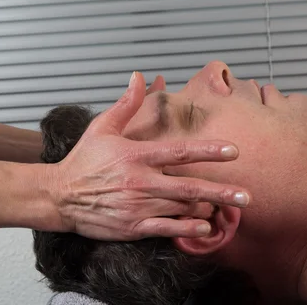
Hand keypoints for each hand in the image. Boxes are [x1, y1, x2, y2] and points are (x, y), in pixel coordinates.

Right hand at [49, 72, 249, 240]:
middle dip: (221, 191)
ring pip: (181, 208)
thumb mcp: (102, 127)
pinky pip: (166, 229)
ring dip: (207, 208)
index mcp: (136, 155)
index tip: (233, 151)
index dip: (208, 151)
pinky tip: (205, 226)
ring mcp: (137, 206)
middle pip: (189, 186)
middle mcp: (140, 181)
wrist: (59, 195)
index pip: (179, 152)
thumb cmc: (83, 160)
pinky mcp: (132, 226)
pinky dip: (187, 229)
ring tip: (228, 208)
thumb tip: (139, 76)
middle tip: (247, 195)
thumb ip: (126, 104)